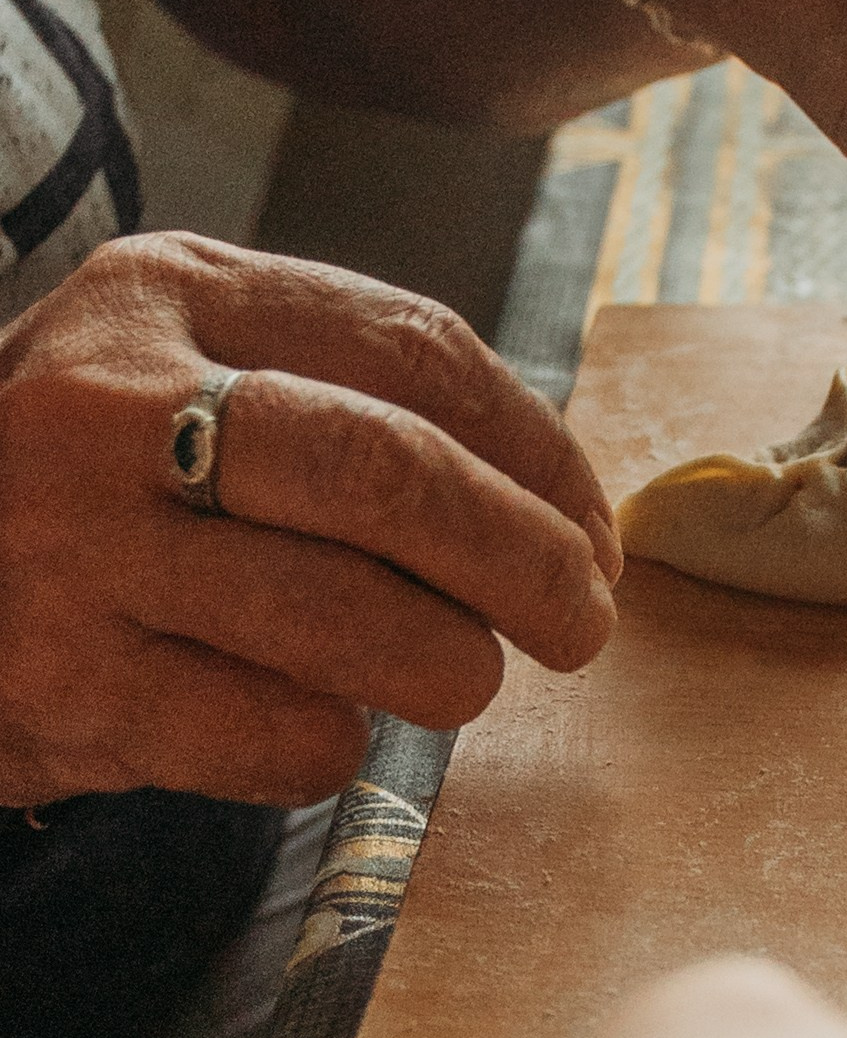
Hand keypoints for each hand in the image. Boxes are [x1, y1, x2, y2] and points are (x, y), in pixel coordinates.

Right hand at [0, 232, 619, 809]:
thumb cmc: (60, 483)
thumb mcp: (164, 371)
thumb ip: (332, 392)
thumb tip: (554, 503)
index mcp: (165, 292)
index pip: (416, 351)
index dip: (541, 453)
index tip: (595, 531)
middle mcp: (111, 403)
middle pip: (391, 472)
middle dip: (527, 559)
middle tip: (583, 624)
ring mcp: (75, 548)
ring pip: (349, 617)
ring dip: (447, 667)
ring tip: (456, 682)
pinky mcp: (64, 686)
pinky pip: (277, 734)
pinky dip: (333, 745)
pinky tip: (315, 730)